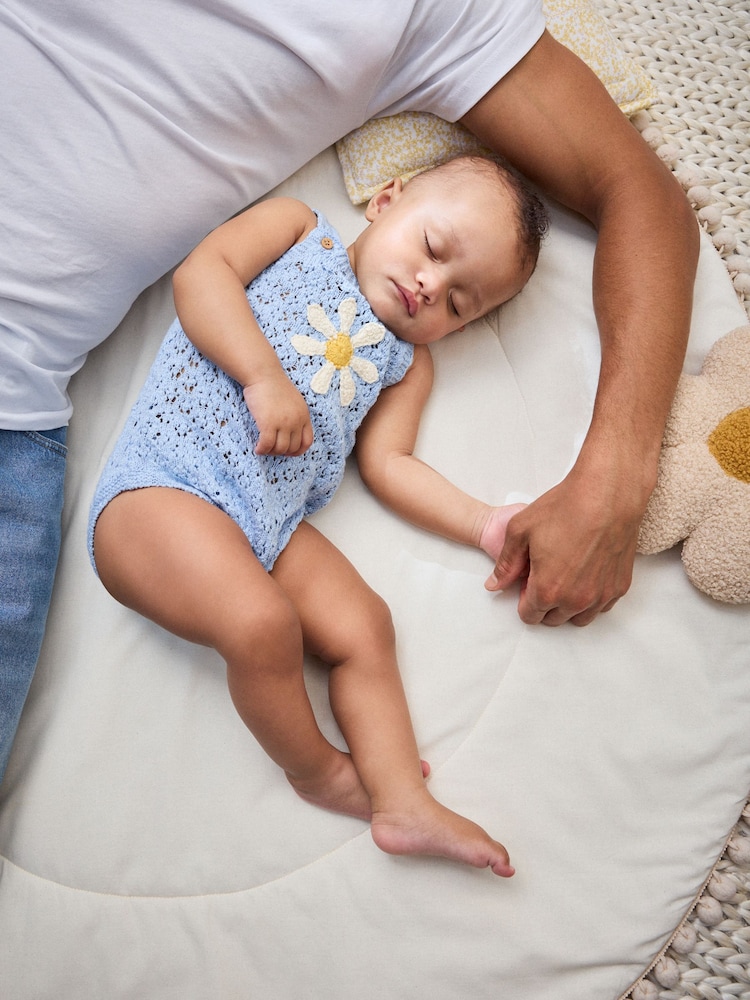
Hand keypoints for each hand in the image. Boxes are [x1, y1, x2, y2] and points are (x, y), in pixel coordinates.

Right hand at [243, 376, 313, 455]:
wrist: (263, 374)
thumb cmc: (274, 385)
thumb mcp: (293, 401)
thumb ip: (295, 416)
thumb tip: (289, 434)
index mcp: (304, 415)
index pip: (307, 442)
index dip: (297, 451)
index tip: (287, 452)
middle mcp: (296, 420)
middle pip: (292, 448)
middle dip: (281, 452)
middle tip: (271, 449)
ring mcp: (284, 422)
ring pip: (280, 449)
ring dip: (270, 452)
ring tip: (263, 448)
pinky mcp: (268, 423)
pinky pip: (267, 445)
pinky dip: (262, 449)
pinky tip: (257, 448)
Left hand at [485, 471, 642, 626]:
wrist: (607, 494)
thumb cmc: (565, 508)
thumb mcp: (520, 531)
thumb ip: (506, 564)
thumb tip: (494, 585)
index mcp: (548, 590)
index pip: (529, 615)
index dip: (523, 598)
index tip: (527, 580)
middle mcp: (576, 599)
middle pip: (553, 619)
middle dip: (544, 602)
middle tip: (544, 573)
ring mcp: (601, 596)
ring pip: (578, 616)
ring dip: (567, 604)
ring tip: (565, 574)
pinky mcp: (619, 587)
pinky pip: (601, 606)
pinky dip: (590, 596)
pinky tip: (585, 572)